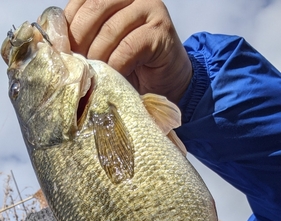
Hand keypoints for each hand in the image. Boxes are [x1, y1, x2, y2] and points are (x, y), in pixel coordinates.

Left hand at [64, 0, 191, 102]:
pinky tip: (112, 77)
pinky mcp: (160, 31)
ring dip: (98, 57)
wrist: (166, 79)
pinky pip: (129, 48)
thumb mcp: (101, 46)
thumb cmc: (132, 64)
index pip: (81, 0)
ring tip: (93, 75)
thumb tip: (51, 45)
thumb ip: (82, 38)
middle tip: (75, 66)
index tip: (60, 51)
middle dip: (80, 41)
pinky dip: (116, 66)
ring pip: (110, 29)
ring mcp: (149, 8)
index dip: (67, 25)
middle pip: (94, 9)